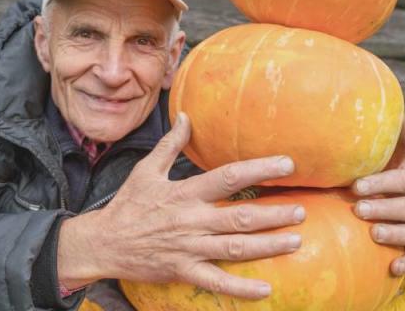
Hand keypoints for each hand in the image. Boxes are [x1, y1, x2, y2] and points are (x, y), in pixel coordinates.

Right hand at [57, 113, 305, 298]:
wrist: (103, 242)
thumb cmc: (127, 205)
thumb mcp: (146, 170)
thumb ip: (170, 144)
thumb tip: (185, 116)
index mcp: (185, 193)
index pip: (229, 177)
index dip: (260, 169)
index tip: (287, 164)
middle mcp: (191, 220)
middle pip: (240, 216)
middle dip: (274, 214)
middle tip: (301, 211)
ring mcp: (188, 247)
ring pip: (235, 248)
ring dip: (267, 245)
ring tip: (295, 241)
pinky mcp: (182, 270)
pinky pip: (216, 280)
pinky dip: (240, 287)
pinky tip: (265, 288)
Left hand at [352, 113, 404, 275]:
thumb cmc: (393, 177)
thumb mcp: (397, 158)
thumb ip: (400, 140)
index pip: (403, 181)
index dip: (381, 183)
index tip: (356, 186)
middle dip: (384, 209)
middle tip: (359, 209)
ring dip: (394, 234)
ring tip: (373, 234)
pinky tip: (392, 268)